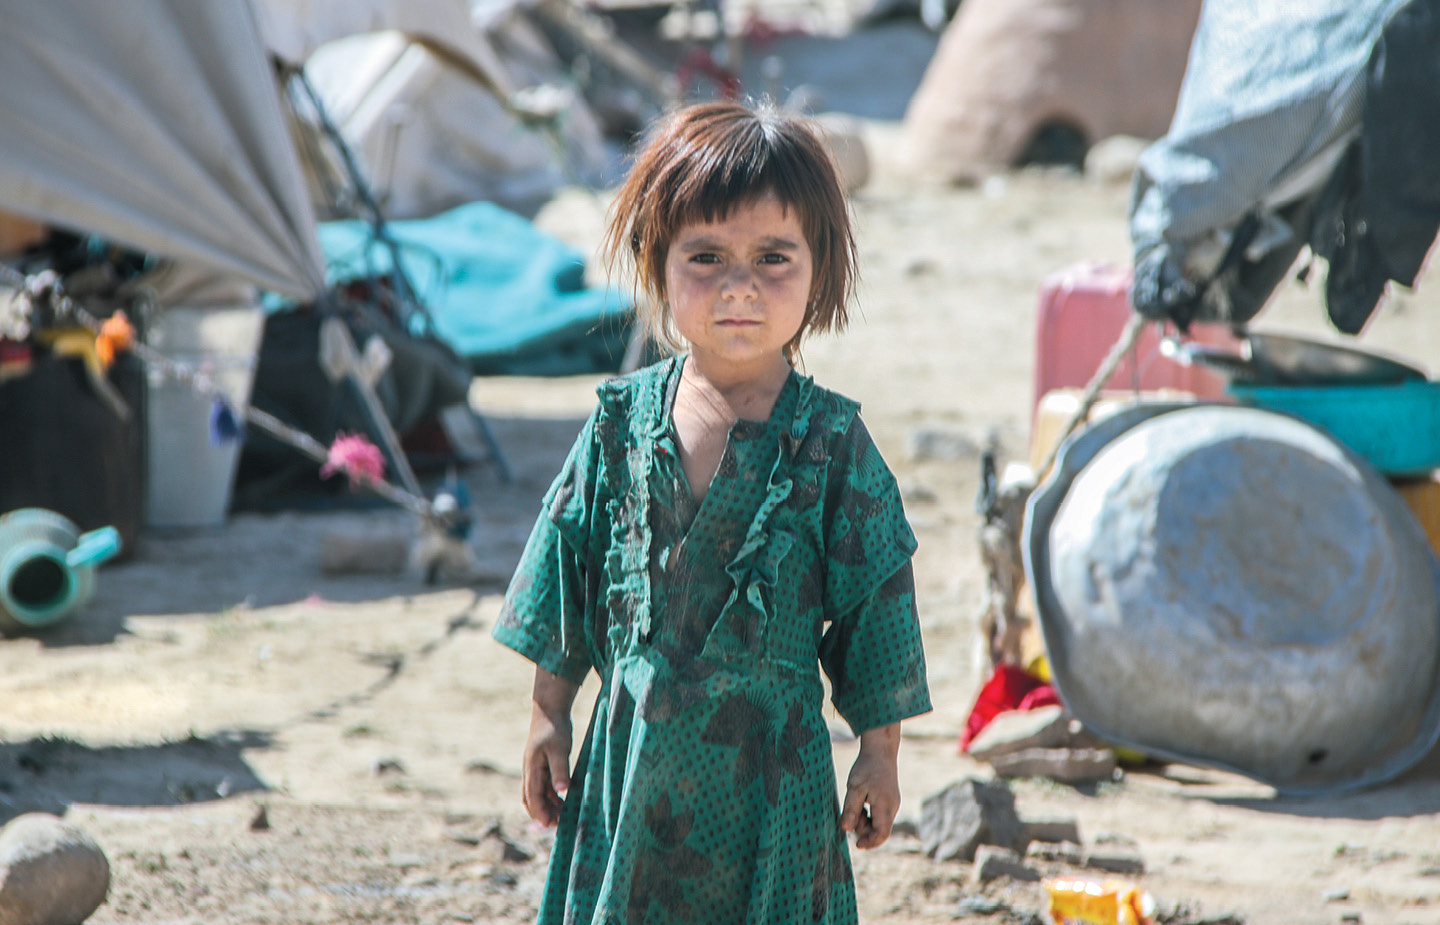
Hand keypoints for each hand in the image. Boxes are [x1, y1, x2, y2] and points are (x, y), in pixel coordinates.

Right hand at [521, 669, 578, 826]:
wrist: (550, 708)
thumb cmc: (554, 727)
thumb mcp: (559, 749)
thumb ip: (560, 770)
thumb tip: (562, 792)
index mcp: (531, 767)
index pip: (531, 796)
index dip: (539, 812)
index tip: (549, 825)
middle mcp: (530, 770)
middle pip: (531, 798)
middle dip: (542, 813)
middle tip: (558, 824)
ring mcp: (535, 767)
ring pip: (538, 793)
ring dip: (548, 805)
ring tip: (563, 816)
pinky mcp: (543, 764)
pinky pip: (544, 785)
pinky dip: (552, 795)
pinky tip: (564, 800)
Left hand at [839, 723, 900, 849]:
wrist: (881, 750)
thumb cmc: (867, 767)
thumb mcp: (854, 788)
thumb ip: (851, 810)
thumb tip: (846, 830)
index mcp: (885, 806)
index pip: (882, 834)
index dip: (870, 843)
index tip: (857, 844)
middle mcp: (893, 807)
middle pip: (880, 830)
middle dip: (864, 829)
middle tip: (852, 815)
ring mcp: (893, 803)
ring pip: (879, 823)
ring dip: (866, 821)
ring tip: (857, 804)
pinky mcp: (890, 800)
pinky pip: (880, 815)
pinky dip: (869, 814)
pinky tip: (862, 801)